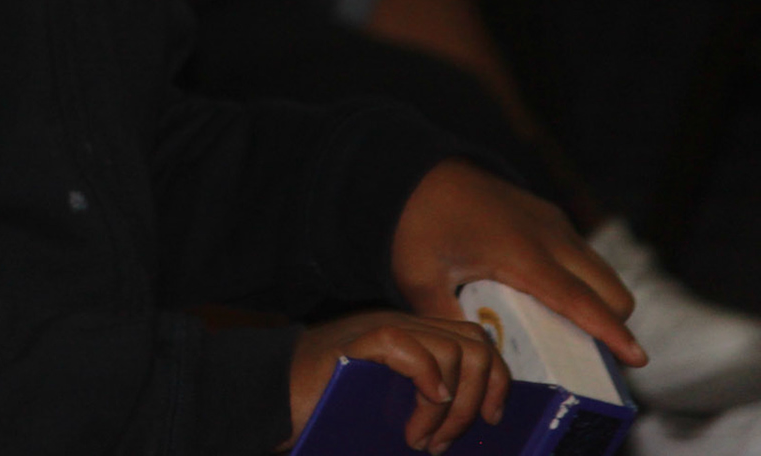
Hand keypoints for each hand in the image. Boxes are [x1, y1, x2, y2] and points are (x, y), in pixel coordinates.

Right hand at [285, 310, 509, 452]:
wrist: (269, 396)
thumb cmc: (325, 408)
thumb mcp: (387, 406)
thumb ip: (422, 405)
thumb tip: (469, 431)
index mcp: (413, 339)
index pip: (474, 341)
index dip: (497, 380)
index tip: (494, 419)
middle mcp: (401, 327)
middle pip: (474, 343)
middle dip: (482, 396)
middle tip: (454, 438)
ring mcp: (378, 330)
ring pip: (451, 349)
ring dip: (451, 405)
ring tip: (426, 439)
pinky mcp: (356, 341)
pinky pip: (409, 348)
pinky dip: (427, 380)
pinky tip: (420, 409)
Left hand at [392, 159, 645, 367]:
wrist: (412, 169)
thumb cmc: (414, 224)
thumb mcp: (418, 277)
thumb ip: (448, 321)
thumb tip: (475, 358)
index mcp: (521, 253)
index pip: (580, 300)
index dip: (611, 332)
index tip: (639, 359)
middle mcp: (548, 235)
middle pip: (610, 288)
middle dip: (613, 323)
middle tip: (591, 358)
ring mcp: (552, 221)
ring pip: (601, 270)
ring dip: (600, 301)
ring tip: (571, 334)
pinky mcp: (548, 214)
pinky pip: (583, 254)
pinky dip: (583, 280)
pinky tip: (551, 299)